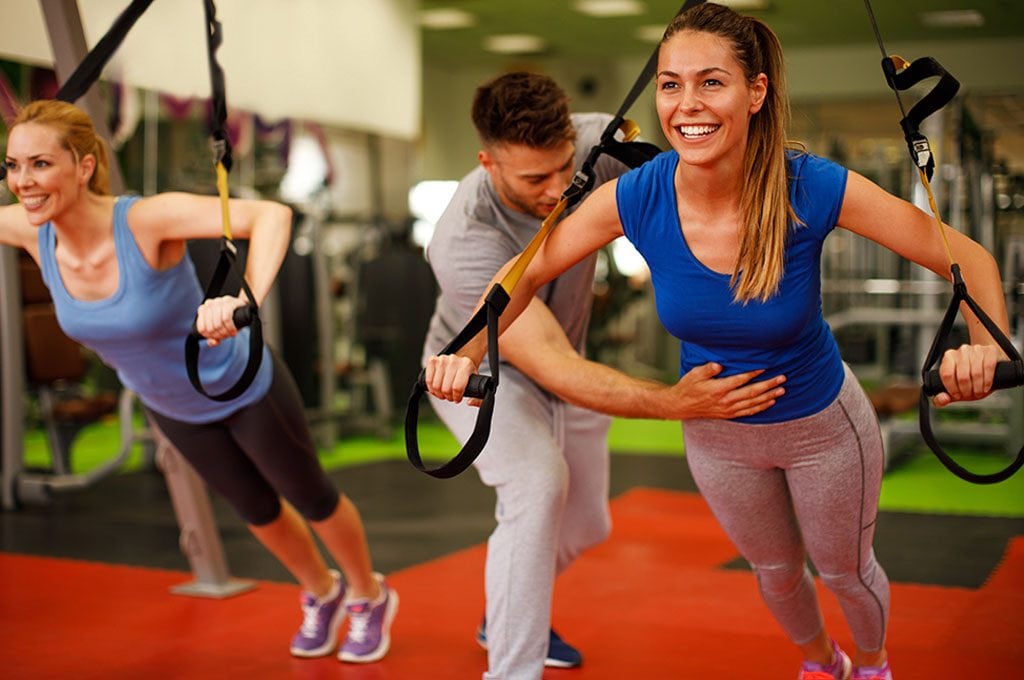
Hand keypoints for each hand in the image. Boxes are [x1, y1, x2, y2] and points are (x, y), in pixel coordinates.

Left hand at [194, 295, 246, 346]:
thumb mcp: (220, 327)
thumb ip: (214, 337)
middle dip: (219, 335)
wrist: (242, 306)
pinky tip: (234, 331)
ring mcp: (218, 302)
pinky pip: (226, 319)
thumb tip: (212, 342)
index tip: (219, 338)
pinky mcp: (228, 302)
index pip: (202, 329)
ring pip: (217, 324)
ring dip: (225, 333)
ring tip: (231, 334)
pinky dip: (230, 328)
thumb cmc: (229, 317)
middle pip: (210, 327)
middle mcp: (209, 304)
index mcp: (203, 309)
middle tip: (227, 336)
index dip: (211, 336)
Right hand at [424, 353, 479, 402]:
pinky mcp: (432, 360)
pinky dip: (431, 389)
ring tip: (444, 394)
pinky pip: (428, 380)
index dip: (456, 397)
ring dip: (439, 394)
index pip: (457, 387)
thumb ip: (478, 398)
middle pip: (446, 388)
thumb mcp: (476, 385)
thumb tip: (470, 402)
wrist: (460, 362)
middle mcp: (454, 360)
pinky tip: (436, 390)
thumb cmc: (467, 375)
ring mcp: (442, 359)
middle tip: (450, 397)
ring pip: (436, 386)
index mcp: (467, 365)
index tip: (457, 399)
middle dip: (448, 397)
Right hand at [665, 362, 785, 419]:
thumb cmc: (688, 387)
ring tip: (782, 389)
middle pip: (752, 392)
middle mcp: (726, 400)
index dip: (754, 373)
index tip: (766, 367)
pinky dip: (761, 407)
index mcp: (719, 389)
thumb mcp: (694, 375)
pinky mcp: (729, 414)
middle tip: (782, 378)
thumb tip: (719, 364)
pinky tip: (770, 402)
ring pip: (754, 403)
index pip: (741, 380)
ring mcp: (729, 409)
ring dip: (769, 396)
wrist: (681, 406)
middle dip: (769, 385)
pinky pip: (749, 411)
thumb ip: (708, 369)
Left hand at [932, 343, 1000, 406]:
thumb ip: (942, 398)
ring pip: (976, 373)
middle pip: (962, 376)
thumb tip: (943, 399)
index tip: (957, 396)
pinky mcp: (990, 350)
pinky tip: (986, 388)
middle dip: (966, 390)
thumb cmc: (970, 378)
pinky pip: (988, 367)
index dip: (952, 389)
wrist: (988, 364)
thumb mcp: (955, 389)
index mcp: (948, 357)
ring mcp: (976, 349)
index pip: (947, 374)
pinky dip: (987, 381)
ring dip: (977, 388)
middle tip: (970, 396)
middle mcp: (961, 351)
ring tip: (978, 393)